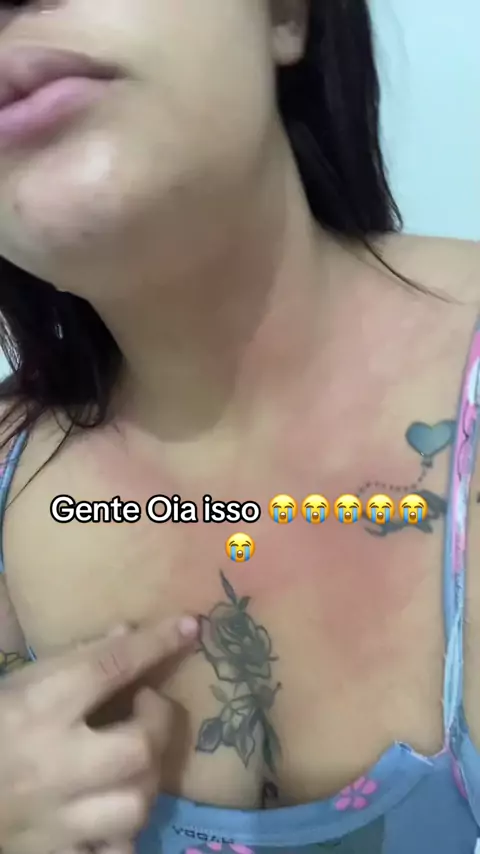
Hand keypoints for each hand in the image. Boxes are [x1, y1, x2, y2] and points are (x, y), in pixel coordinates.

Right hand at [0, 616, 197, 853]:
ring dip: (144, 780)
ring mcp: (55, 819)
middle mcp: (53, 764)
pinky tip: (116, 815)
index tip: (189, 628)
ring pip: (132, 807)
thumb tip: (129, 632)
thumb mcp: (25, 682)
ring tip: (134, 763)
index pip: (110, 667)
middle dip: (157, 725)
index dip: (156, 644)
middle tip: (147, 709)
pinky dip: (123, 837)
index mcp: (41, 708)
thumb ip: (80, 658)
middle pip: (136, 750)